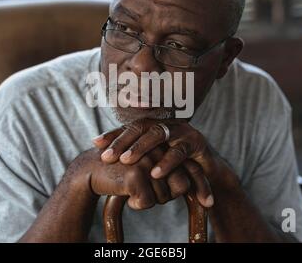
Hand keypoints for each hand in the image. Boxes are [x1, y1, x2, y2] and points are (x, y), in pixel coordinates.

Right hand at [72, 147, 205, 209]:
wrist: (91, 169)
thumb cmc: (122, 171)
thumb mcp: (146, 167)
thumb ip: (165, 170)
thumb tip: (186, 186)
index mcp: (165, 146)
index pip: (191, 170)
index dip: (201, 187)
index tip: (208, 204)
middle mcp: (160, 149)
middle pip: (181, 186)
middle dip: (165, 197)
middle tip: (146, 193)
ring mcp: (148, 159)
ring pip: (164, 196)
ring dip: (148, 200)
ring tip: (132, 190)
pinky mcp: (135, 172)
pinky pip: (147, 202)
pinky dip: (136, 204)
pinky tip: (125, 195)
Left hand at [92, 119, 238, 206]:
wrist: (206, 176)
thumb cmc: (175, 169)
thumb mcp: (153, 163)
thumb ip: (134, 162)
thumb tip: (102, 162)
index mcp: (154, 127)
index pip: (130, 128)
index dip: (113, 135)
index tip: (95, 144)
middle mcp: (166, 125)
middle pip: (140, 128)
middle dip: (122, 142)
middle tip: (107, 157)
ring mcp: (181, 131)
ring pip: (158, 134)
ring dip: (141, 148)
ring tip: (126, 161)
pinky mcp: (196, 143)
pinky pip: (179, 151)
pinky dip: (166, 162)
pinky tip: (155, 173)